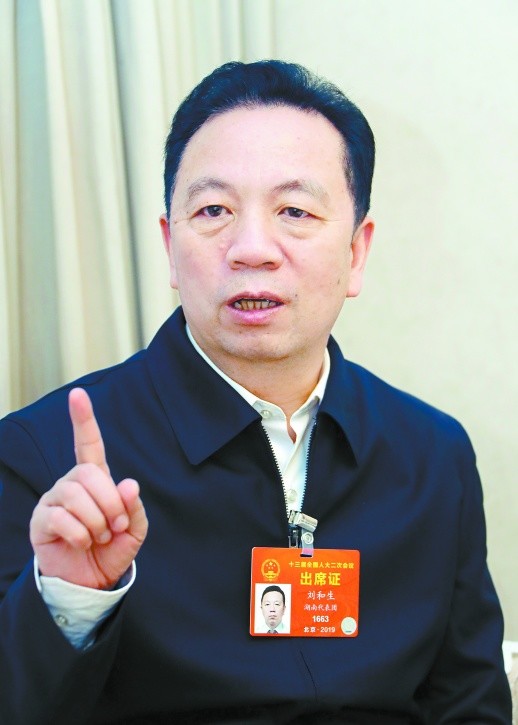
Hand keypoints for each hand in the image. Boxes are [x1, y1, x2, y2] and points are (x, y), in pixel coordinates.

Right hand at [30, 388, 147, 588]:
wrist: (91, 583)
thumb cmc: (111, 550)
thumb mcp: (134, 529)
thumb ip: (134, 507)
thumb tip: (128, 484)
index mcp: (95, 480)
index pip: (88, 444)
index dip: (83, 419)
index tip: (78, 395)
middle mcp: (71, 483)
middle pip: (90, 473)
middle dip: (110, 503)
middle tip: (115, 527)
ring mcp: (54, 500)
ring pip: (76, 495)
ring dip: (96, 522)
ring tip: (99, 537)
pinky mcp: (41, 520)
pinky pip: (62, 518)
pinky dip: (81, 534)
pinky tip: (82, 543)